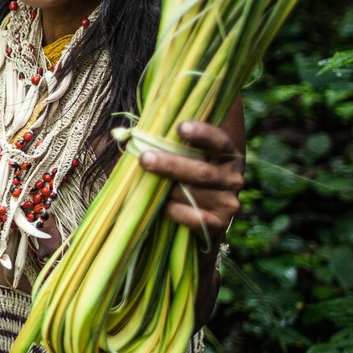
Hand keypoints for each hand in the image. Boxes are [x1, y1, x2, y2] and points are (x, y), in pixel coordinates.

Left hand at [140, 119, 244, 325]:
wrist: (202, 223)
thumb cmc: (184, 180)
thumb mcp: (180, 159)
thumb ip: (161, 143)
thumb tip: (120, 133)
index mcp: (226, 155)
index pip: (218, 140)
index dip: (201, 133)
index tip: (180, 127)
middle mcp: (232, 178)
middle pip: (200, 171)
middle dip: (170, 164)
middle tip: (144, 159)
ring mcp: (228, 202)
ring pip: (192, 194)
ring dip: (167, 191)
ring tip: (148, 186)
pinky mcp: (219, 225)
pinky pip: (193, 217)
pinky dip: (174, 211)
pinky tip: (163, 207)